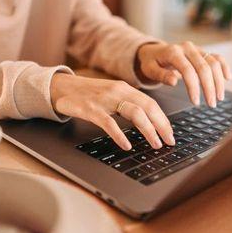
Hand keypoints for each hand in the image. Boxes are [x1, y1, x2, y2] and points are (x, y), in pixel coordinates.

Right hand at [50, 74, 174, 150]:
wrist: (61, 87)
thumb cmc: (87, 94)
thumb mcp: (111, 95)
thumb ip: (127, 104)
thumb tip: (147, 122)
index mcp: (125, 88)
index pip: (151, 103)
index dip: (163, 119)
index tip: (170, 133)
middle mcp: (118, 91)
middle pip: (148, 107)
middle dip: (162, 125)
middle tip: (169, 141)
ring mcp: (105, 99)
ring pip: (134, 113)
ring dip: (148, 130)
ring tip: (155, 144)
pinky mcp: (90, 109)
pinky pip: (109, 123)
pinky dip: (120, 135)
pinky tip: (127, 145)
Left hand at [136, 41, 231, 106]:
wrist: (154, 51)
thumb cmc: (152, 63)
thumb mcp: (150, 69)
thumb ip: (161, 75)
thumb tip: (173, 81)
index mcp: (173, 52)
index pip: (187, 70)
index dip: (193, 87)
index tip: (195, 102)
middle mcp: (187, 48)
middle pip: (204, 67)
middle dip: (209, 87)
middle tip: (211, 104)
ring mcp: (196, 49)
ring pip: (213, 63)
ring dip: (218, 81)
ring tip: (219, 97)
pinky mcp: (202, 51)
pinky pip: (217, 57)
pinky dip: (224, 67)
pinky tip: (227, 78)